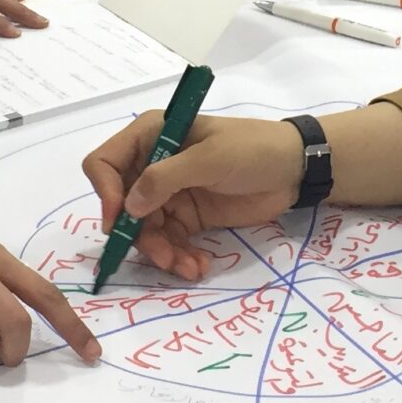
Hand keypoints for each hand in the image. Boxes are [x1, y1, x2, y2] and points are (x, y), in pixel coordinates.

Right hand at [79, 112, 304, 280]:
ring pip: (144, 231)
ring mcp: (170, 193)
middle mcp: (152, 164)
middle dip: (139, 235)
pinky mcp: (187, 217)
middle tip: (163, 255)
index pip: (105, 162)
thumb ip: (165, 178)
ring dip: (161, 252)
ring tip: (187, 266)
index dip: (106, 192)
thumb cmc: (253, 150)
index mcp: (151, 136)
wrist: (295, 169)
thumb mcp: (210, 158)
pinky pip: (169, 242)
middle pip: (123, 206)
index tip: (119, 221)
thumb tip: (128, 207)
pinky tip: (198, 266)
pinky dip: (179, 257)